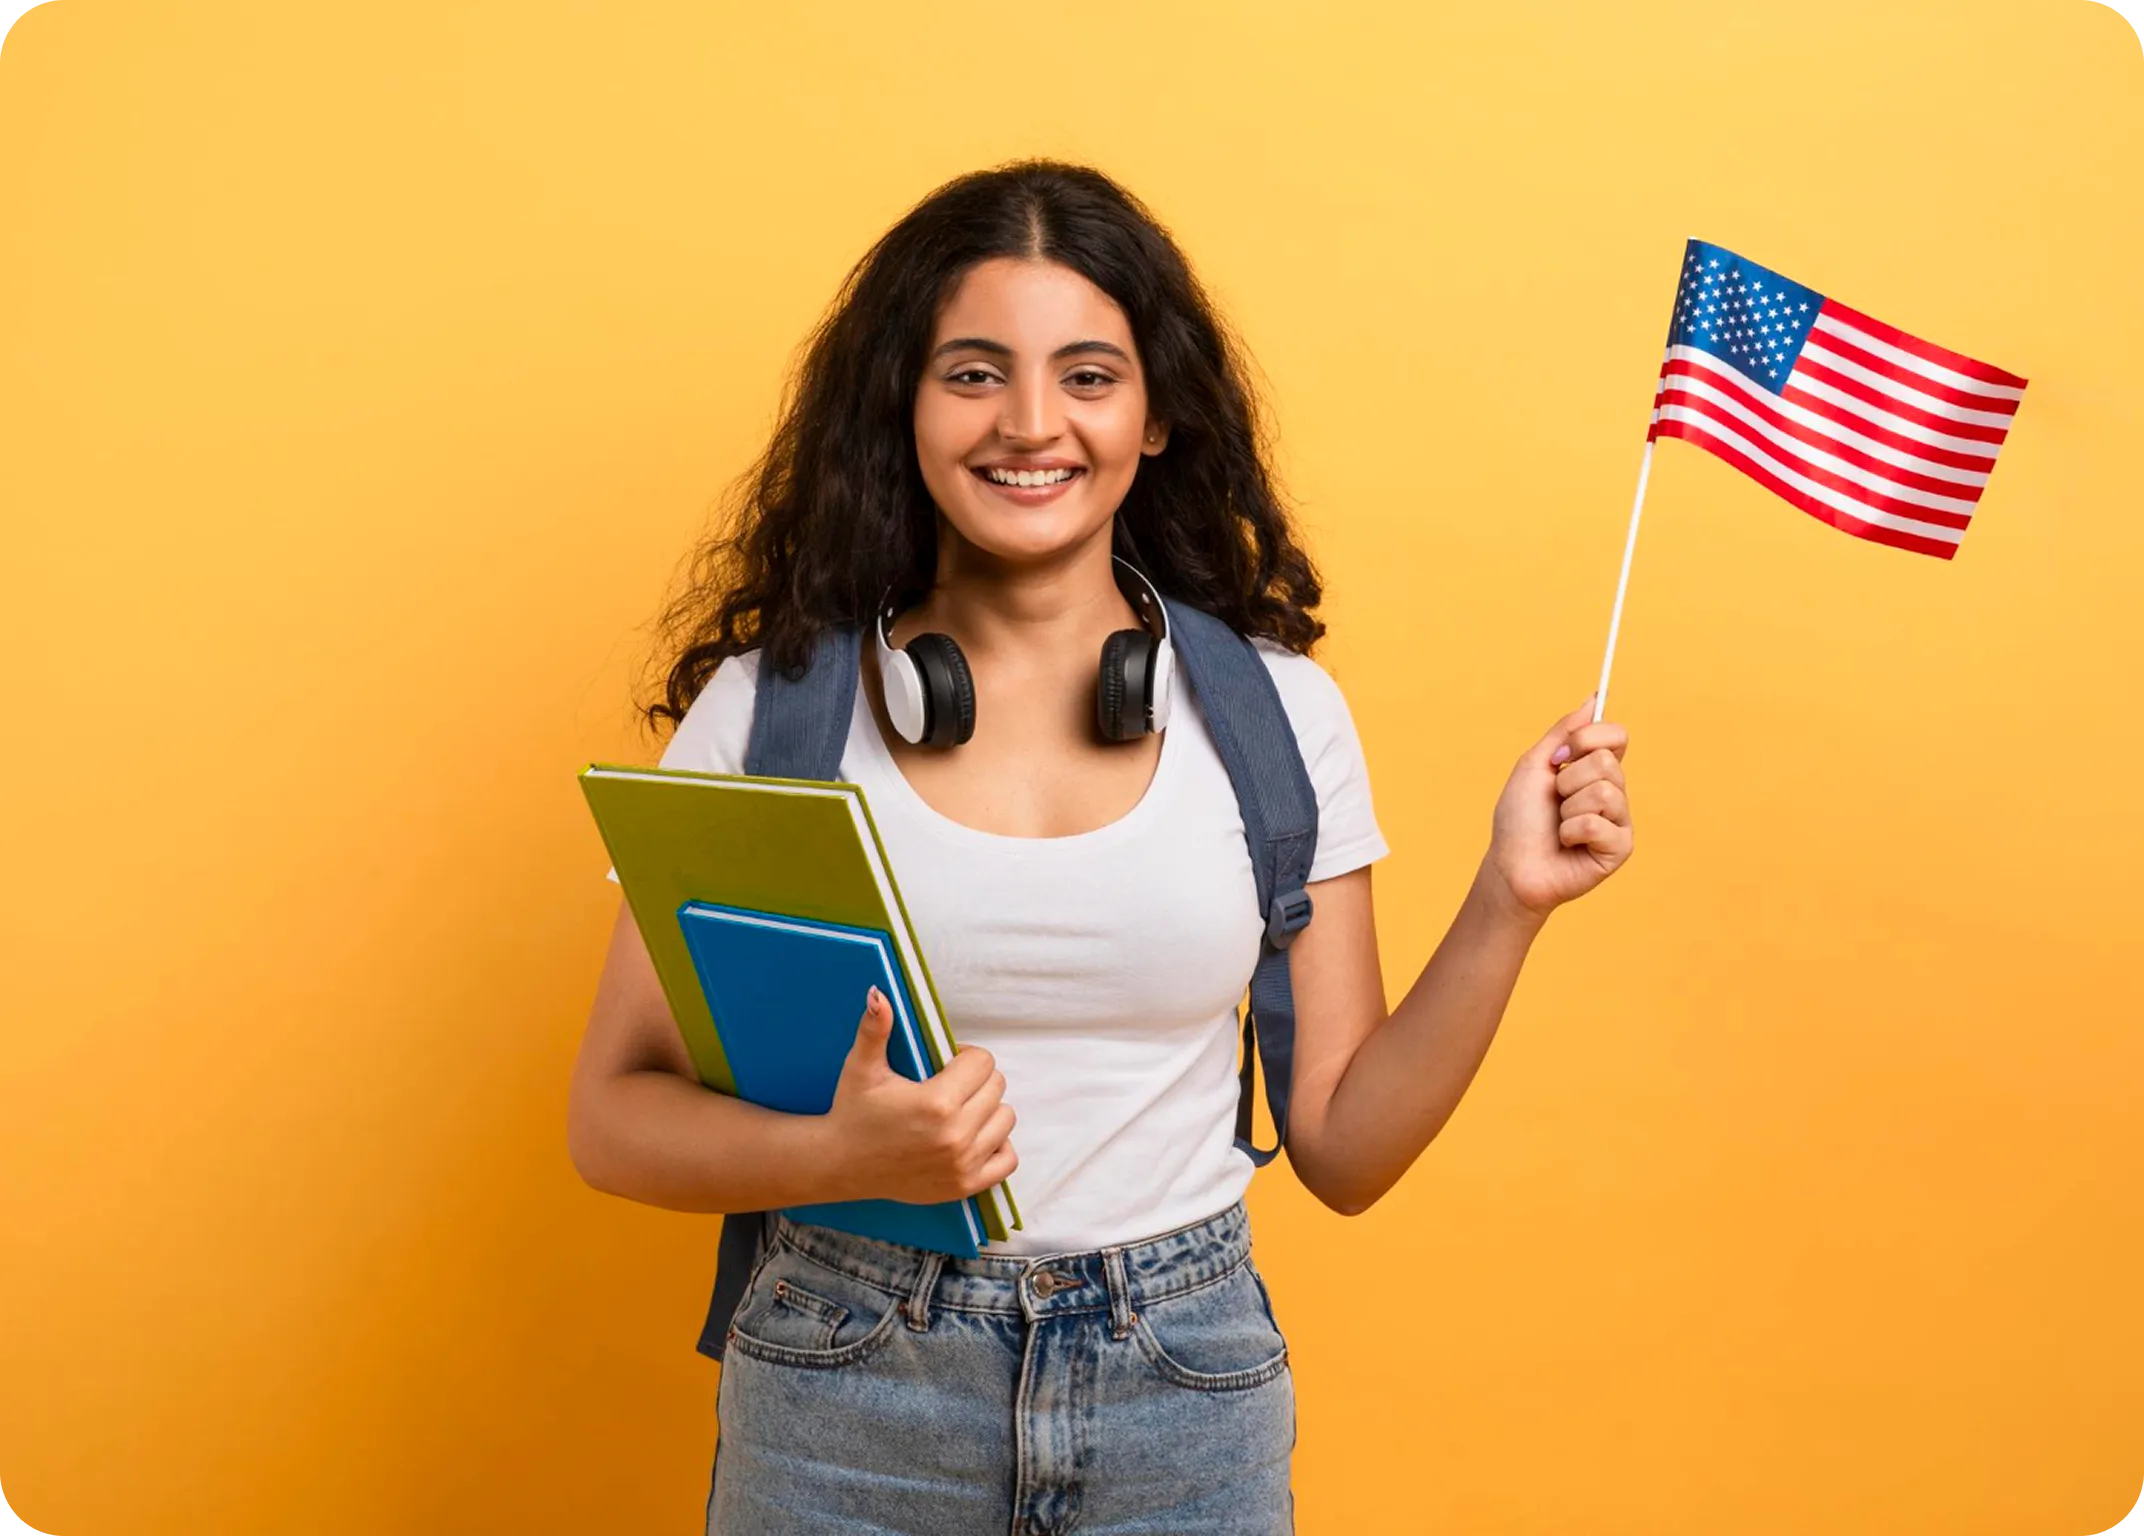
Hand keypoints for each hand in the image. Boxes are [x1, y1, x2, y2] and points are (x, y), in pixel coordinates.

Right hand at [825, 987, 1017, 1204]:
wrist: (840, 1165)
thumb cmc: (852, 1113)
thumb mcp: (861, 1069)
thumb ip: (874, 1029)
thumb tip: (880, 994)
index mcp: (936, 1103)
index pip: (983, 1062)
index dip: (965, 1057)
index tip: (946, 1064)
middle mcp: (955, 1136)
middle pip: (997, 1087)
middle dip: (976, 1080)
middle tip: (948, 1086)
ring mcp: (962, 1164)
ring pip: (1005, 1118)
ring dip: (987, 1110)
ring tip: (958, 1110)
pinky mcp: (964, 1185)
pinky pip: (1007, 1160)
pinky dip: (997, 1145)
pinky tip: (972, 1136)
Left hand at [1480, 694, 1634, 921]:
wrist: (1511, 864)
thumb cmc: (1519, 819)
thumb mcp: (1535, 765)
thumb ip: (1565, 731)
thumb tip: (1595, 699)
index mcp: (1595, 769)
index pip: (1617, 735)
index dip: (1588, 738)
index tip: (1560, 755)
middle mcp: (1613, 791)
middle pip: (1607, 761)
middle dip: (1568, 779)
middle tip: (1555, 800)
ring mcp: (1619, 820)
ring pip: (1605, 792)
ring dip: (1569, 808)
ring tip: (1560, 825)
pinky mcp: (1620, 848)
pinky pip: (1599, 825)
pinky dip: (1572, 832)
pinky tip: (1568, 844)